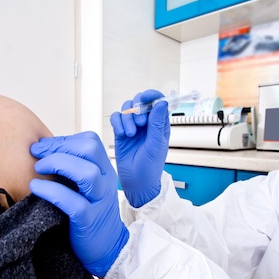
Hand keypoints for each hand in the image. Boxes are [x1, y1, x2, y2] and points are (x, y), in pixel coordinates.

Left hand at [29, 131, 128, 277]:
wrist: (107, 248)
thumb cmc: (90, 214)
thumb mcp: (86, 186)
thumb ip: (73, 168)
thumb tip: (42, 150)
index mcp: (105, 170)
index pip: (90, 141)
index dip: (64, 139)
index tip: (42, 146)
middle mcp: (106, 182)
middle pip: (90, 150)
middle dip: (59, 147)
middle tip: (36, 154)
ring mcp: (99, 201)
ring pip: (87, 174)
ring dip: (58, 164)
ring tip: (38, 168)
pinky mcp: (89, 221)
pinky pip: (73, 203)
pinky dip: (52, 191)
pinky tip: (36, 188)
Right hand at [110, 89, 169, 206]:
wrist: (136, 182)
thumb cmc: (150, 167)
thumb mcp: (156, 144)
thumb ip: (157, 123)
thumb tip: (161, 103)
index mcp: (159, 124)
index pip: (157, 102)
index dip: (152, 95)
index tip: (147, 96)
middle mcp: (146, 123)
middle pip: (140, 101)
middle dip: (138, 108)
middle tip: (141, 122)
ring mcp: (133, 126)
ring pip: (127, 108)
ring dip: (128, 117)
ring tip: (131, 133)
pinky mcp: (120, 132)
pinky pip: (116, 117)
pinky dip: (118, 122)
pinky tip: (122, 133)